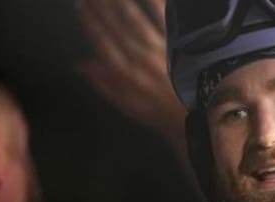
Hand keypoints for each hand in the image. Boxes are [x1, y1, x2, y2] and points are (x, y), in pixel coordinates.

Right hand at [76, 0, 186, 152]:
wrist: (195, 118)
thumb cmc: (159, 111)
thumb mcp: (126, 104)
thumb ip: (103, 83)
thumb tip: (79, 65)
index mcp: (125, 76)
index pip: (102, 43)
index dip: (89, 22)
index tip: (80, 5)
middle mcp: (140, 60)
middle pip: (115, 26)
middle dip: (101, 5)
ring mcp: (160, 51)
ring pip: (135, 20)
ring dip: (121, 1)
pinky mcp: (179, 45)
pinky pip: (165, 19)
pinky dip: (155, 3)